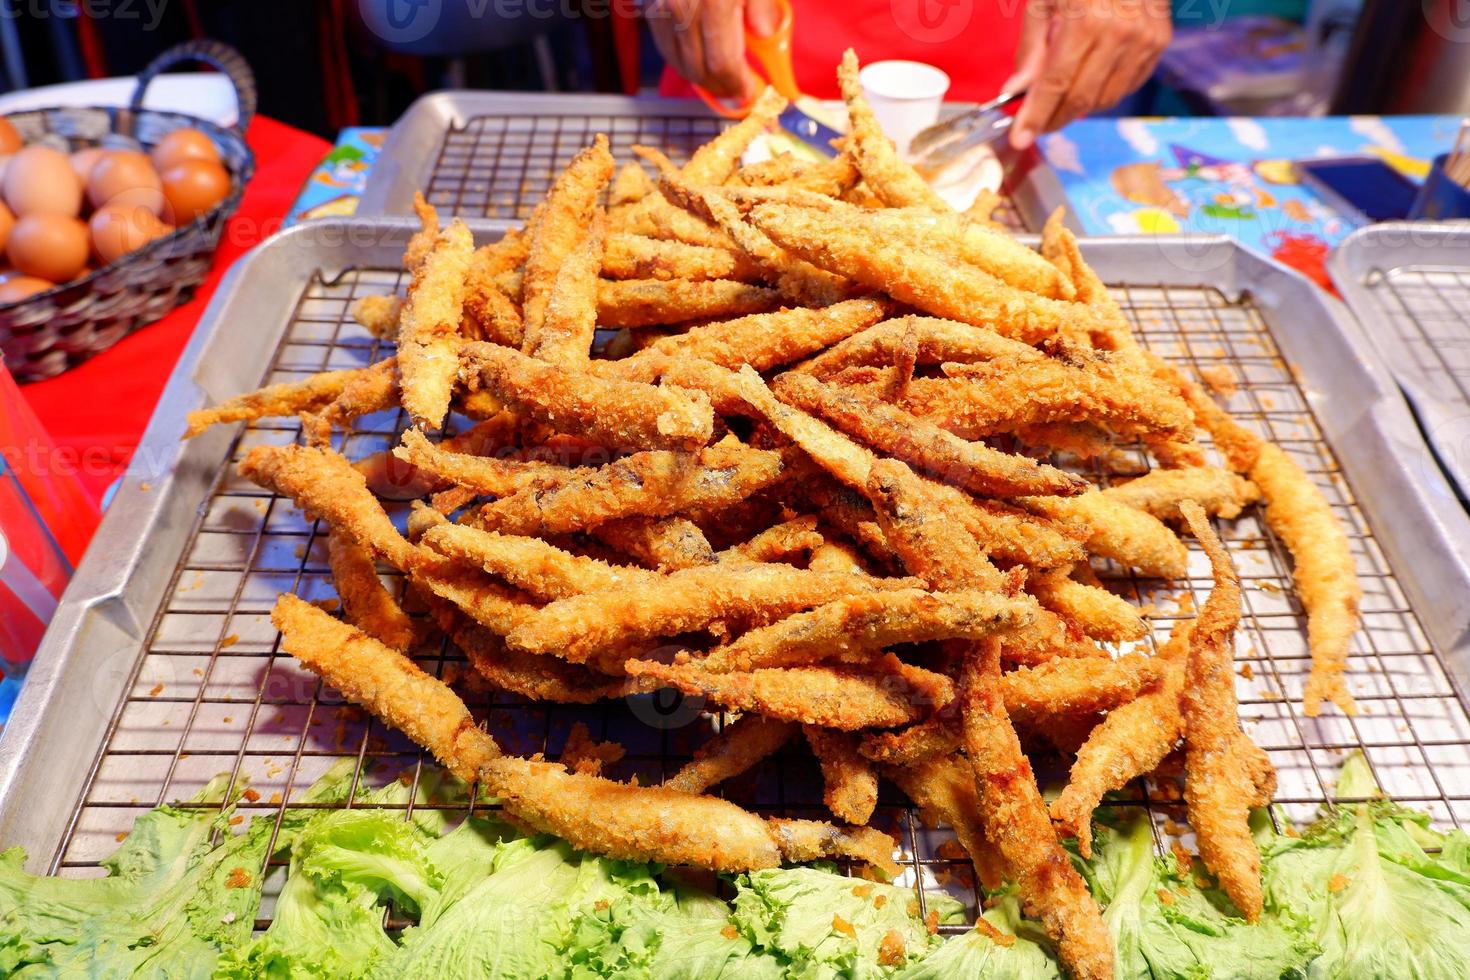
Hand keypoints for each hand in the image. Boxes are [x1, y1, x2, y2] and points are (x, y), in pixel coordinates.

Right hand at [643, 0, 781, 100]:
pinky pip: (661, 37)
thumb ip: (762, 4)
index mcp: (714, 4)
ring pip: (674, 57)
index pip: (722, 64)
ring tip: (720, 78)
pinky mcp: (647, 0)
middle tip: (738, 92)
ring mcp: (659, 3)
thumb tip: (767, 34)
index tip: (751, 94)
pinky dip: (680, 52)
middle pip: (696, 68)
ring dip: (698, 74)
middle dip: (718, 87)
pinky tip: (697, 54)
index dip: (737, 86)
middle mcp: (680, 7)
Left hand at [1007, 0, 1171, 149]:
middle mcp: (1119, 34)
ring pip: (1106, 98)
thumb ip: (1031, 48)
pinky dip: (1105, 92)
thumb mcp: (1044, 0)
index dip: (1036, 117)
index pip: (1056, 85)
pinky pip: (1128, 85)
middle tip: (1035, 125)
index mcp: (1085, 22)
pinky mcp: (1159, 41)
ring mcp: (1144, 40)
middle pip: (1081, 99)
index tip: (1019, 139)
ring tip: (1060, 100)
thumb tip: (1017, 90)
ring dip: (1078, 107)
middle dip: (1054, 119)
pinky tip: (1089, 81)